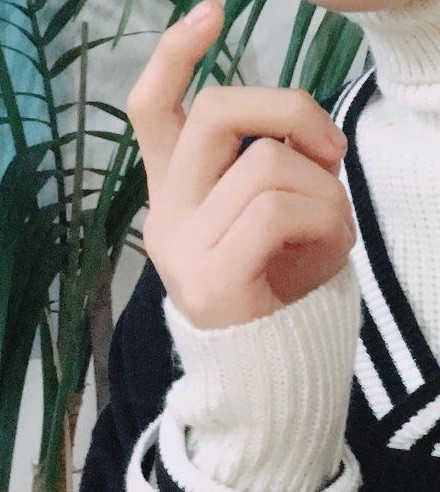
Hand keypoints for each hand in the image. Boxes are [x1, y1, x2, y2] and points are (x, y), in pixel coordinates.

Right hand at [127, 0, 354, 328]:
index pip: (152, 110)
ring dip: (323, 186)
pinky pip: (277, 211)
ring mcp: (181, 245)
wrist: (266, 361)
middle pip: (219, 114)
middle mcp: (166, 211)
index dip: (175, 56)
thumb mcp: (271, 210)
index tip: (210, 13)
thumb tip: (301, 132)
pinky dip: (323, 219)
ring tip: (334, 223)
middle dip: (290, 109)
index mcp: (175, 190)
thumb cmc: (274, 278)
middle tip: (332, 148)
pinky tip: (329, 248)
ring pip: (264, 164)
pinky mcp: (209, 278)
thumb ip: (271, 162)